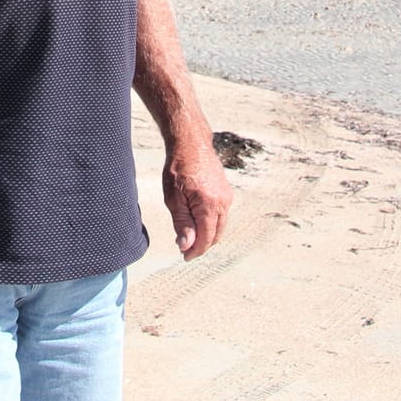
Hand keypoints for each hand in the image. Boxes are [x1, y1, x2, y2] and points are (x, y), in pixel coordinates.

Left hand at [162, 144, 233, 259]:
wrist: (191, 144)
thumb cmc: (178, 169)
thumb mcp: (173, 198)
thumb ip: (182, 224)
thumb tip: (187, 246)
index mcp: (209, 205)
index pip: (206, 238)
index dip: (195, 251)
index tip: (184, 257)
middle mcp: (223, 203)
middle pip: (216, 235)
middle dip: (201, 245)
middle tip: (184, 248)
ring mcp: (227, 197)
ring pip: (220, 226)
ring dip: (206, 234)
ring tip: (188, 234)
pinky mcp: (227, 193)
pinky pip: (221, 215)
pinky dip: (210, 223)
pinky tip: (196, 220)